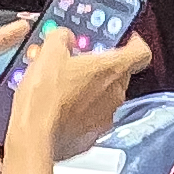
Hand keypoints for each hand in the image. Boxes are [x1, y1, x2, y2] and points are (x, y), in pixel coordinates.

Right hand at [8, 24, 150, 161]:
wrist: (32, 135)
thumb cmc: (44, 97)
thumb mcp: (49, 53)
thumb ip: (61, 37)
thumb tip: (63, 37)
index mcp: (112, 69)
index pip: (141, 52)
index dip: (133, 43)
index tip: (122, 39)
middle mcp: (115, 94)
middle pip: (119, 73)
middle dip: (99, 66)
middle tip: (78, 62)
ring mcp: (105, 117)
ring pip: (103, 96)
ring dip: (88, 89)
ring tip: (62, 85)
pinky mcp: (91, 136)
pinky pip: (90, 118)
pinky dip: (79, 112)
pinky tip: (59, 107)